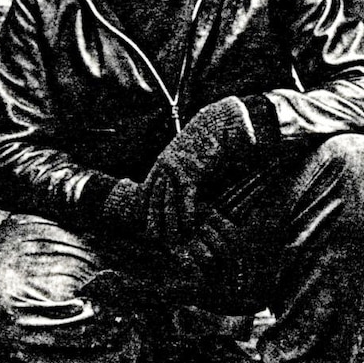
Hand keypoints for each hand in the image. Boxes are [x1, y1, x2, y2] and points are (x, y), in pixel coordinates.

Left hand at [144, 98, 258, 242]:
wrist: (216, 122)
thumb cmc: (204, 141)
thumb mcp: (187, 157)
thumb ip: (183, 174)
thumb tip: (181, 191)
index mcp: (162, 163)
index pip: (149, 191)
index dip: (148, 209)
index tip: (147, 225)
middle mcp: (165, 167)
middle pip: (155, 200)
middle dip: (155, 220)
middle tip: (154, 239)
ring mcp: (178, 170)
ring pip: (170, 202)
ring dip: (172, 222)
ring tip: (172, 240)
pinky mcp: (193, 171)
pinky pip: (188, 197)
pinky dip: (189, 212)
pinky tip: (191, 225)